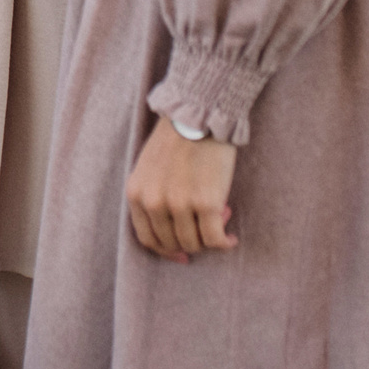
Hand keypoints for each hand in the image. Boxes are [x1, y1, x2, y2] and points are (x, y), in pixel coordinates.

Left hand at [125, 121, 237, 262]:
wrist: (199, 114)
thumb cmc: (177, 137)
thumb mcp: (150, 167)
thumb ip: (154, 196)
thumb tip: (174, 230)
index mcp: (136, 193)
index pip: (147, 238)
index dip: (166, 251)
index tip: (181, 254)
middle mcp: (154, 202)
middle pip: (172, 243)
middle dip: (191, 241)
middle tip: (207, 229)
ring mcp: (179, 204)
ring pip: (194, 243)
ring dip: (209, 239)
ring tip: (221, 222)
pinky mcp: (206, 203)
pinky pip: (214, 238)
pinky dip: (224, 242)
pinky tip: (231, 238)